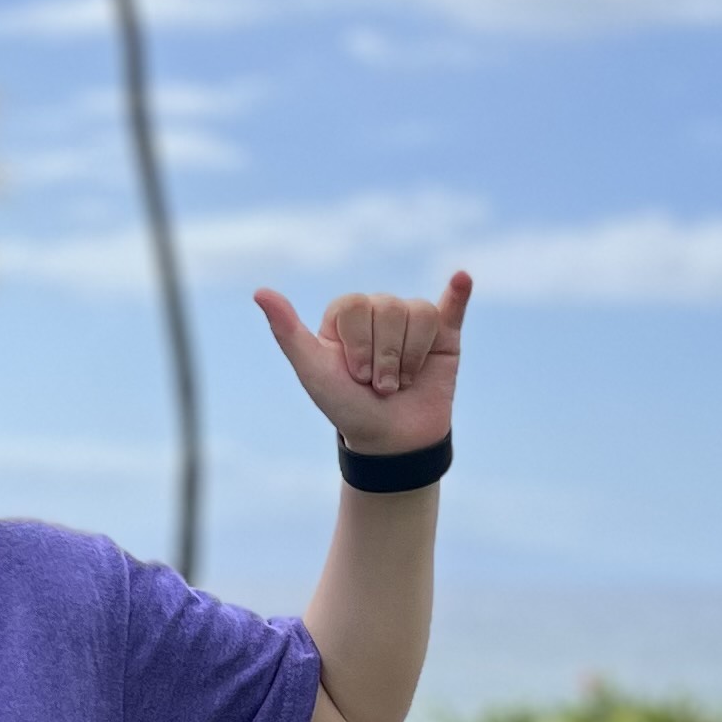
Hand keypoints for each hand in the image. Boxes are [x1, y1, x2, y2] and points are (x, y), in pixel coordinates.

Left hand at [254, 269, 468, 454]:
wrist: (390, 442)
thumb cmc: (346, 407)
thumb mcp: (313, 372)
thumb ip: (287, 332)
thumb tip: (260, 291)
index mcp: (346, 315)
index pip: (356, 306)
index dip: (358, 344)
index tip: (355, 375)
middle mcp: (379, 311)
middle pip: (389, 308)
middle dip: (385, 357)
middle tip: (379, 385)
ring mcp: (413, 322)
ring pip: (419, 314)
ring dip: (410, 358)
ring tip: (401, 382)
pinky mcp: (445, 334)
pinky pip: (451, 306)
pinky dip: (459, 293)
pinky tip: (462, 279)